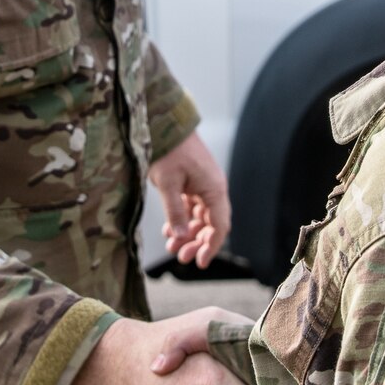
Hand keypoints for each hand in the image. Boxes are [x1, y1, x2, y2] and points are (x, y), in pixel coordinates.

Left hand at [149, 133, 231, 267]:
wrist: (165, 122)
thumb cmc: (168, 150)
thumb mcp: (168, 183)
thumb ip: (175, 211)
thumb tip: (179, 237)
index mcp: (214, 189)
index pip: (219, 225)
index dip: (211, 246)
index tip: (198, 262)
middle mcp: (212, 189)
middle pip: (211, 224)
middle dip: (197, 243)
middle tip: (180, 257)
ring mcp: (203, 185)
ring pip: (201, 217)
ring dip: (188, 233)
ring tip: (171, 246)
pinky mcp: (192, 182)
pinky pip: (192, 207)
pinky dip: (182, 220)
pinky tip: (169, 230)